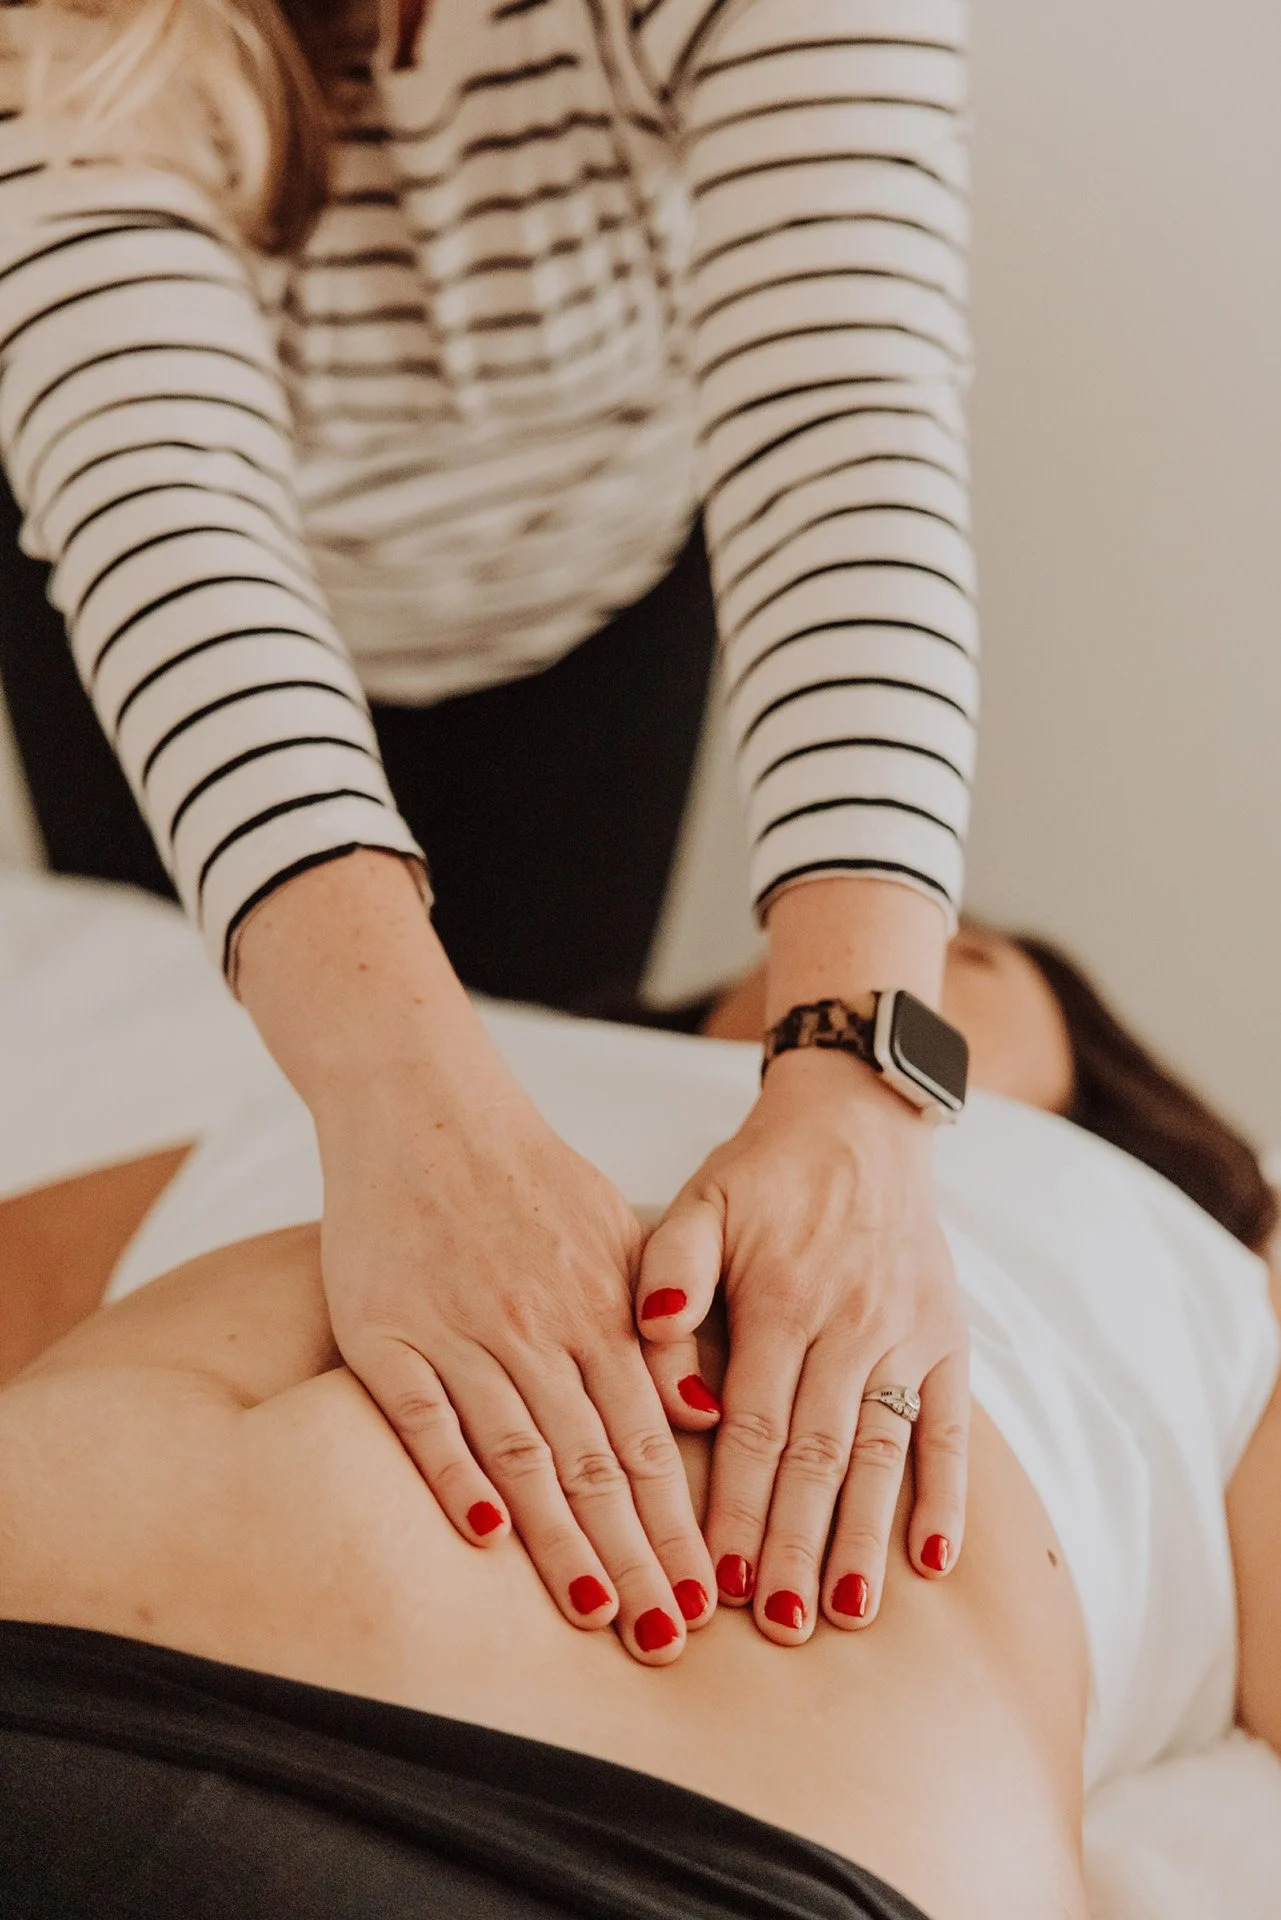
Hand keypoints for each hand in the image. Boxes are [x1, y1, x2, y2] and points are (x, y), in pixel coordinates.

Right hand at [232, 850, 713, 1666]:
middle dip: (637, 1556)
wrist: (422, 1109)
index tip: (710, 1596)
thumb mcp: (616, 1234)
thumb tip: (704, 1412)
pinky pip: (426, 1416)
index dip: (679, 1522)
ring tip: (595, 1612)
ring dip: (562, 1539)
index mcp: (601, 1311)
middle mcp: (541, 1328)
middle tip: (668, 1636)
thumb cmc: (527, 1181)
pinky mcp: (388, 1335)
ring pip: (523, 1451)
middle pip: (597, 1462)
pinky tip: (485, 1534)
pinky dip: (455, 1474)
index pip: (650, 1440)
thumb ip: (658, 1323)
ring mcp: (462, 1332)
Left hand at [637, 1047, 968, 1643]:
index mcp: (778, 1298)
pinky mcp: (947, 1338)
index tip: (715, 1576)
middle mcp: (847, 1324)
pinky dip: (944, 1494)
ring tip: (846, 1613)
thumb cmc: (763, 1176)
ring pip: (882, 1453)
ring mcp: (906, 1336)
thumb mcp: (700, 1201)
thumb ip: (670, 1269)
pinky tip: (931, 1558)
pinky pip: (950, 1427)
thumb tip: (650, 1329)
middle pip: (816, 1454)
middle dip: (793, 1543)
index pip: (751, 1424)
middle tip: (777, 1623)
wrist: (860, 1121)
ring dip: (864, 1538)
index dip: (733, 1503)